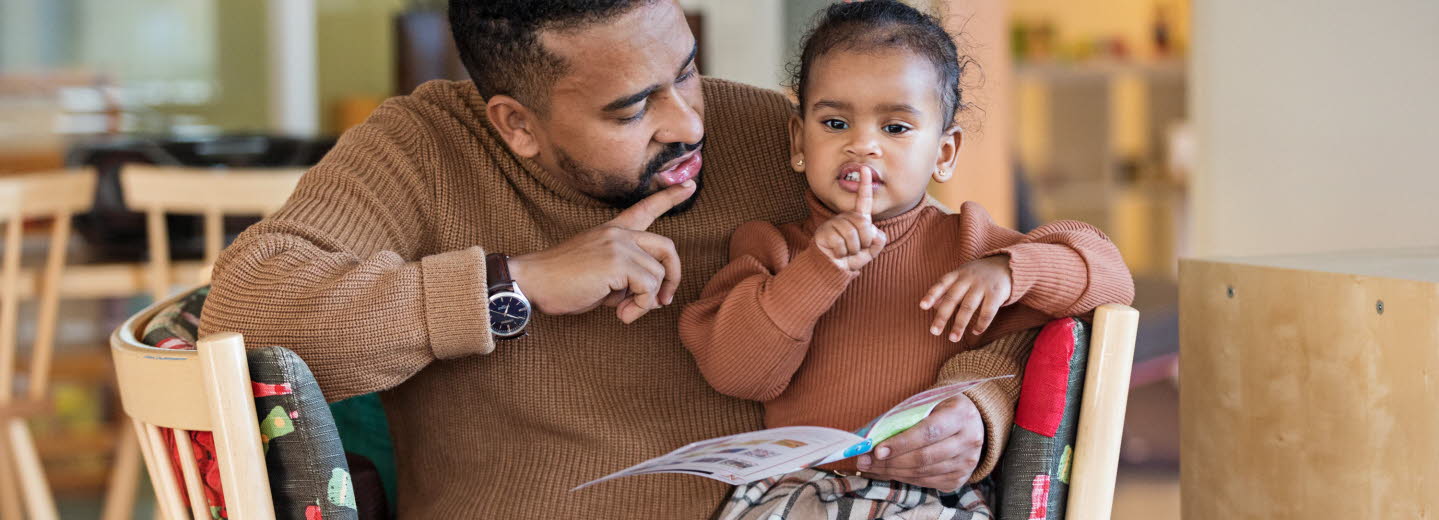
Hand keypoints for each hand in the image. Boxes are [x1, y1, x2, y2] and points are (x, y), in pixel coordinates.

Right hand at [509, 180, 694, 323]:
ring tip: (625, 312)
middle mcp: (618, 233)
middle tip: (663, 301)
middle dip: (673, 276)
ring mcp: (618, 245)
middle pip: (667, 247)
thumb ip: (625, 279)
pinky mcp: (616, 262)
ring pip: (657, 275)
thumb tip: (652, 298)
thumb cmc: (561, 284)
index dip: (669, 198)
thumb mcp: (599, 277)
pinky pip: (647, 288)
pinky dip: (640, 307)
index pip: (645, 209)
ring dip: (646, 301)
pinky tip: (622, 315)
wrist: (531, 282)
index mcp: (612, 231)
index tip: (690, 184)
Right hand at [811, 166, 886, 270]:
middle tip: (856, 249)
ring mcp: (833, 224)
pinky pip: (841, 243)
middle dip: (865, 241)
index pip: (863, 200)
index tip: (865, 168)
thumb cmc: (851, 258)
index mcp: (857, 219)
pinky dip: (842, 253)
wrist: (832, 270)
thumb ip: (878, 240)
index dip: (865, 184)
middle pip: (863, 223)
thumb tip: (872, 231)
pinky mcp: (823, 233)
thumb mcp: (871, 250)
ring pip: (852, 235)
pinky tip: (836, 253)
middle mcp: (844, 217)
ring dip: (853, 249)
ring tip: (846, 252)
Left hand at [855, 395, 983, 490]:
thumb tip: (872, 436)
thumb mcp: (929, 402)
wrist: (971, 421)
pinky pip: (926, 482)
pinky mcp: (959, 479)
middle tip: (864, 461)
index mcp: (961, 415)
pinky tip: (887, 472)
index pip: (929, 432)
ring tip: (870, 467)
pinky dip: (903, 478)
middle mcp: (969, 440)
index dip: (901, 443)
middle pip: (925, 457)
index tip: (877, 450)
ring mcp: (966, 463)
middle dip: (890, 461)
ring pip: (923, 473)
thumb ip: (906, 416)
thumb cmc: (941, 408)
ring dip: (892, 472)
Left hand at [920, 255, 1011, 341]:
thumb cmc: (978, 274)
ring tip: (953, 338)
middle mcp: (968, 279)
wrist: (1008, 265)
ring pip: (968, 307)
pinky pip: (987, 311)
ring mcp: (982, 285)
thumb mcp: (962, 275)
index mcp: (958, 274)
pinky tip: (975, 332)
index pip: (941, 284)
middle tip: (934, 332)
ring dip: (959, 324)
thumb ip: (947, 289)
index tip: (922, 306)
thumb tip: (933, 306)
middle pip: (952, 299)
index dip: (931, 295)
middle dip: (942, 316)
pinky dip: (981, 323)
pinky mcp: (996, 293)